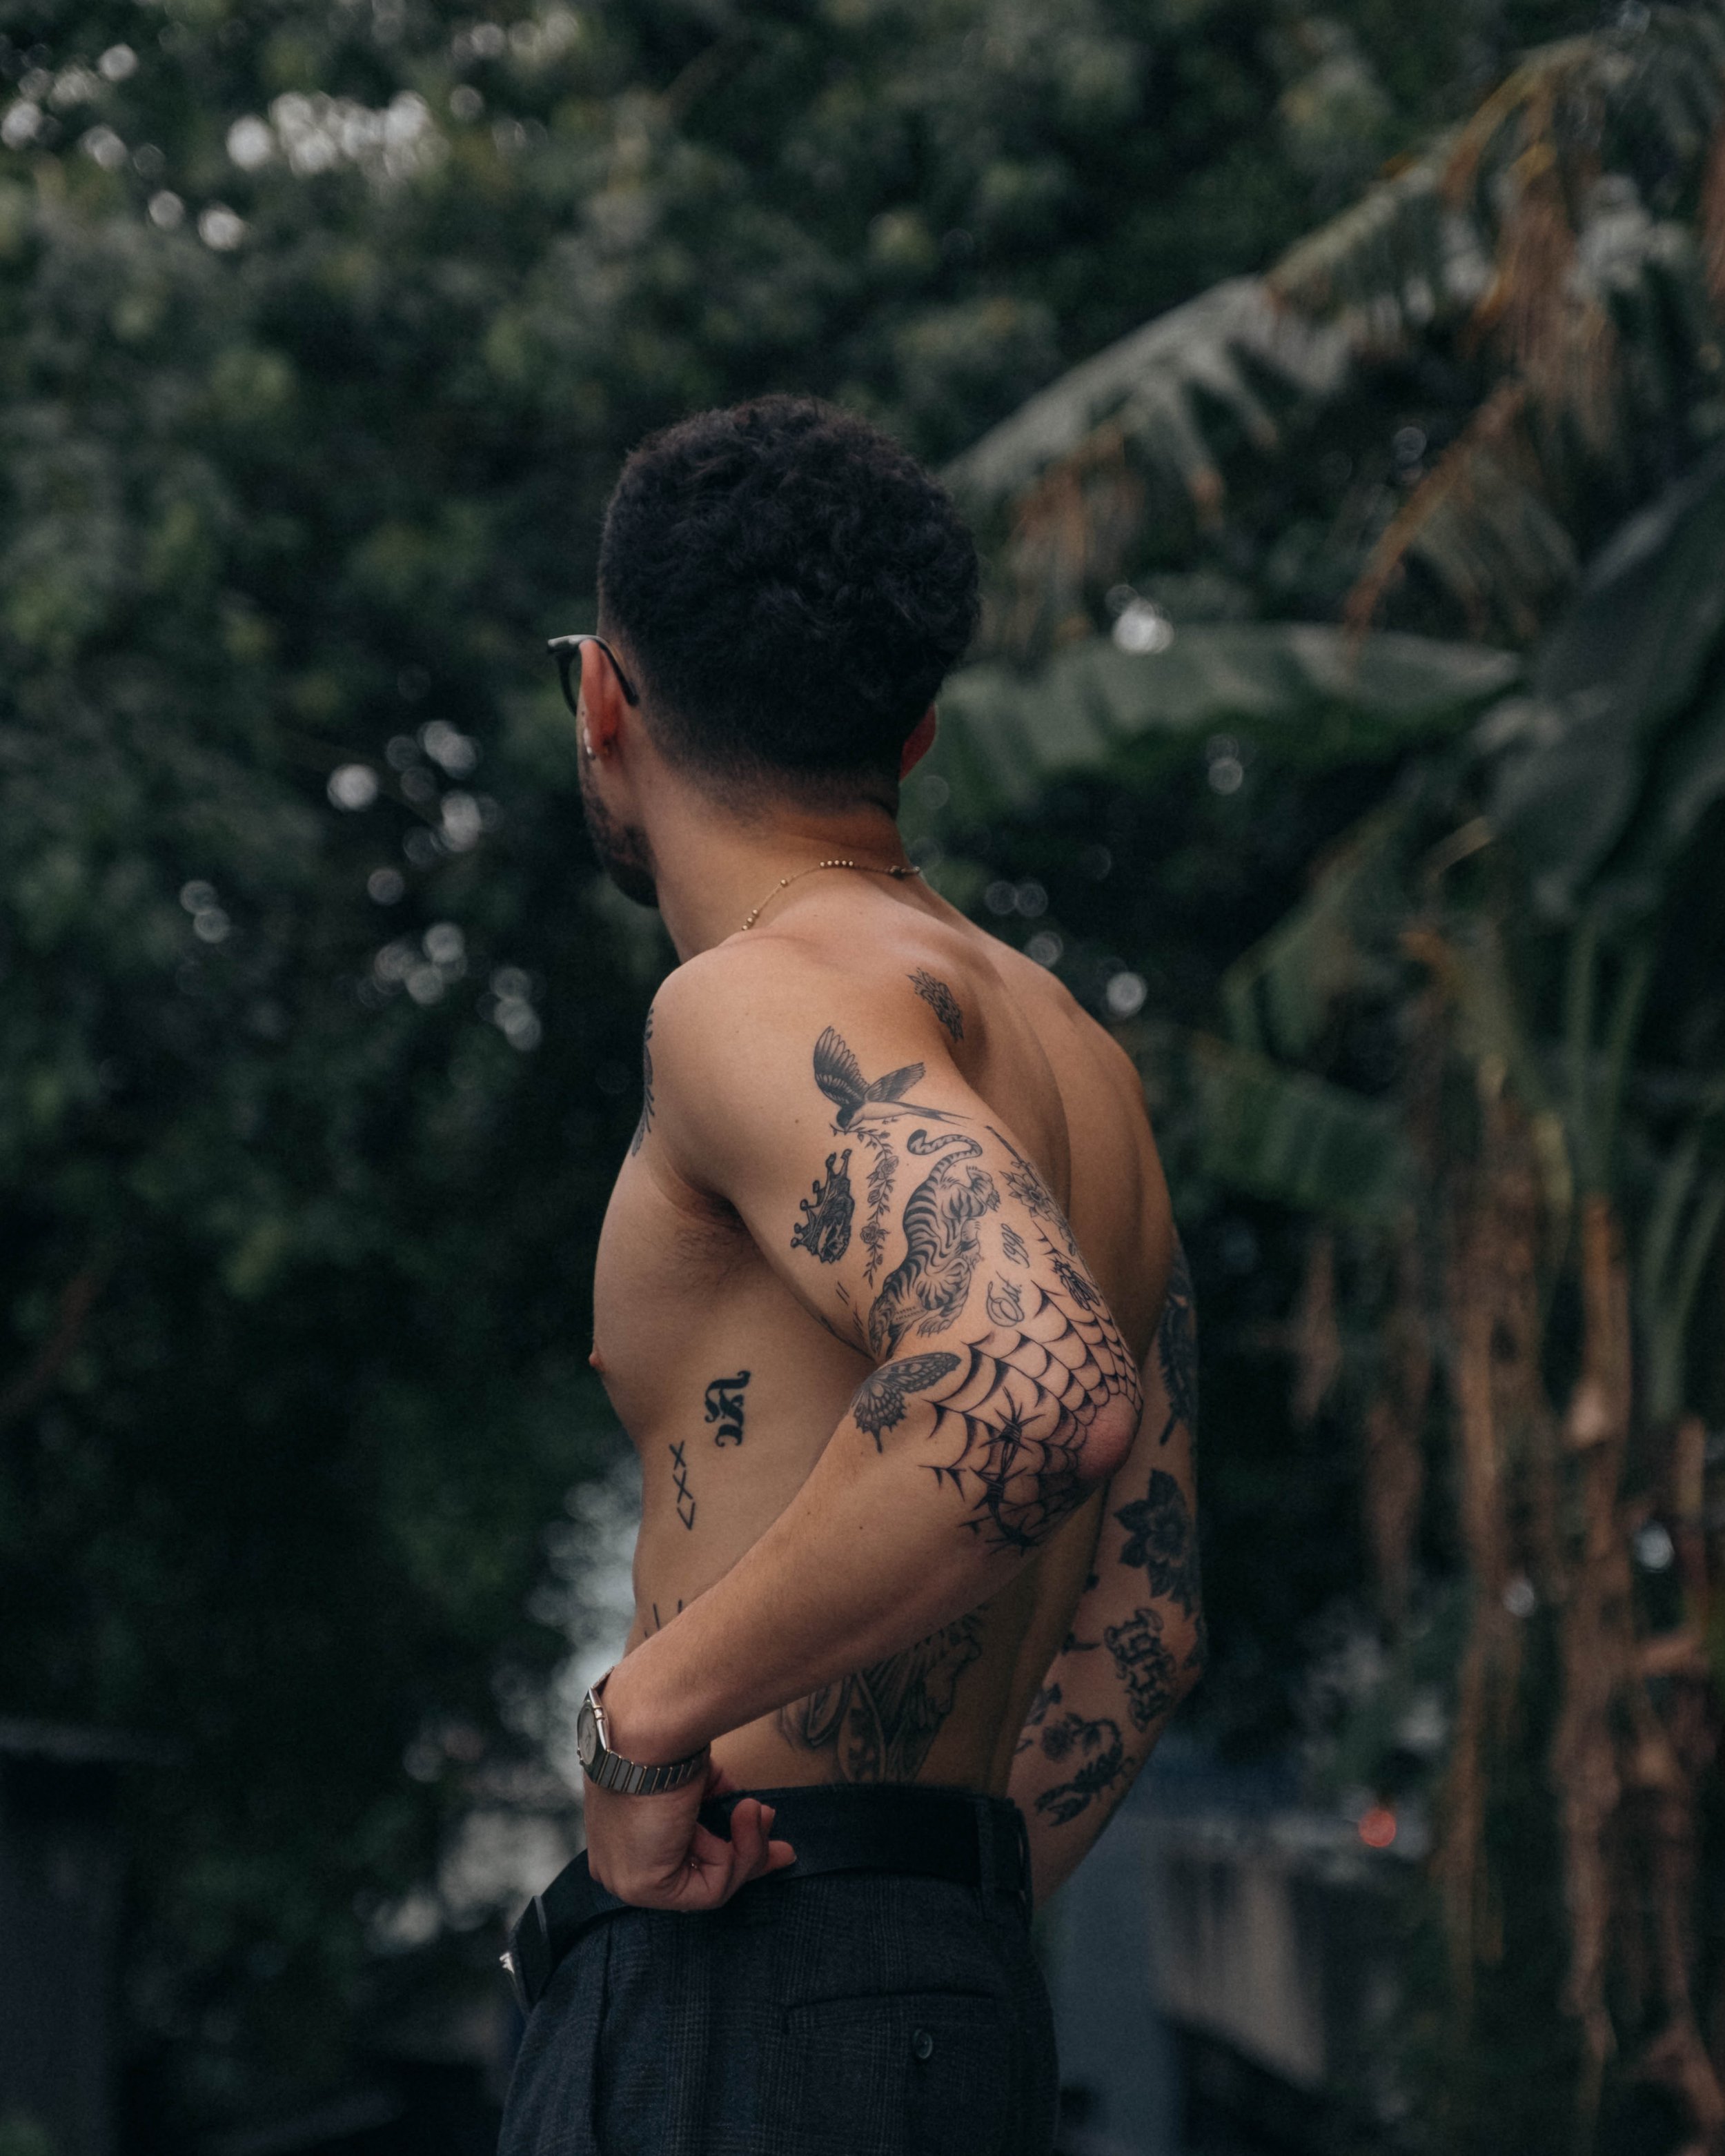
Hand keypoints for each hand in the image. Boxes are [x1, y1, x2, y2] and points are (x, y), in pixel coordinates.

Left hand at [583, 1756, 795, 1910]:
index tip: (763, 1831)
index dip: (727, 1847)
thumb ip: (716, 1802)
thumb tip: (750, 1814)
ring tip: (756, 1809)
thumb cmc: (665, 1737)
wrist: (649, 1727)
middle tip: (783, 1849)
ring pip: (710, 1884)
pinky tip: (741, 1814)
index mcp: (621, 1831)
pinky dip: (737, 1852)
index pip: (679, 1855)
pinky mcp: (644, 1886)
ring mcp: (627, 1878)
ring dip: (748, 1846)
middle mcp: (619, 1860)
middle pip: (696, 1875)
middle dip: (748, 1860)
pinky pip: (710, 1888)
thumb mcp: (697, 1777)